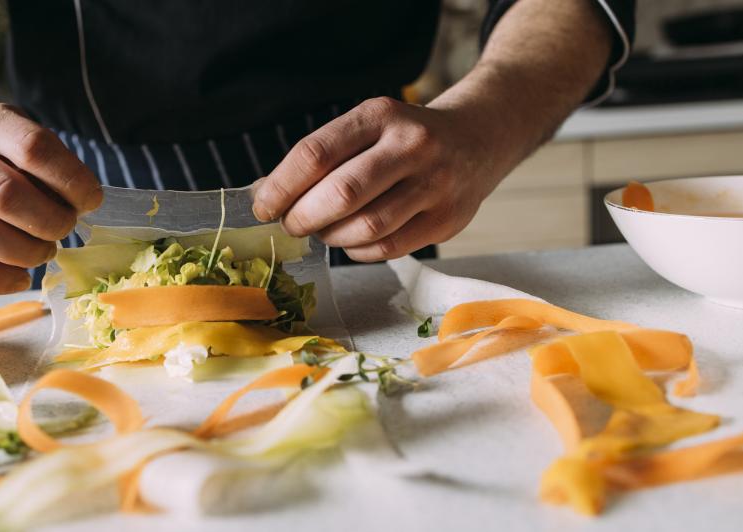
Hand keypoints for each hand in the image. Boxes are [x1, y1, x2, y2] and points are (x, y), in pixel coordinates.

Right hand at [0, 103, 102, 292]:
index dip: (71, 179)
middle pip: (5, 195)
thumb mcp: (16, 127)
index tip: (92, 200)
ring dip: (25, 252)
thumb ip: (48, 159)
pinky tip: (22, 278)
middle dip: (50, 221)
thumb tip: (81, 205)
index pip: (33, 148)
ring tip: (45, 251)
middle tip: (66, 226)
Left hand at [252, 96, 509, 261]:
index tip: (263, 206)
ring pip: (367, 226)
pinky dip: (358, 251)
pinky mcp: (448, 219)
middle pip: (341, 193)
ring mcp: (435, 184)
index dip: (280, 186)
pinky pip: (388, 248)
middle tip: (290, 225)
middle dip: (303, 217)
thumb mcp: (369, 126)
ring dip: (331, 236)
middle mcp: (412, 145)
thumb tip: (266, 195)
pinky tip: (351, 241)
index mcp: (381, 115)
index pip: (316, 153)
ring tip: (322, 231)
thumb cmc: (404, 138)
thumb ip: (324, 156)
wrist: (479, 138)